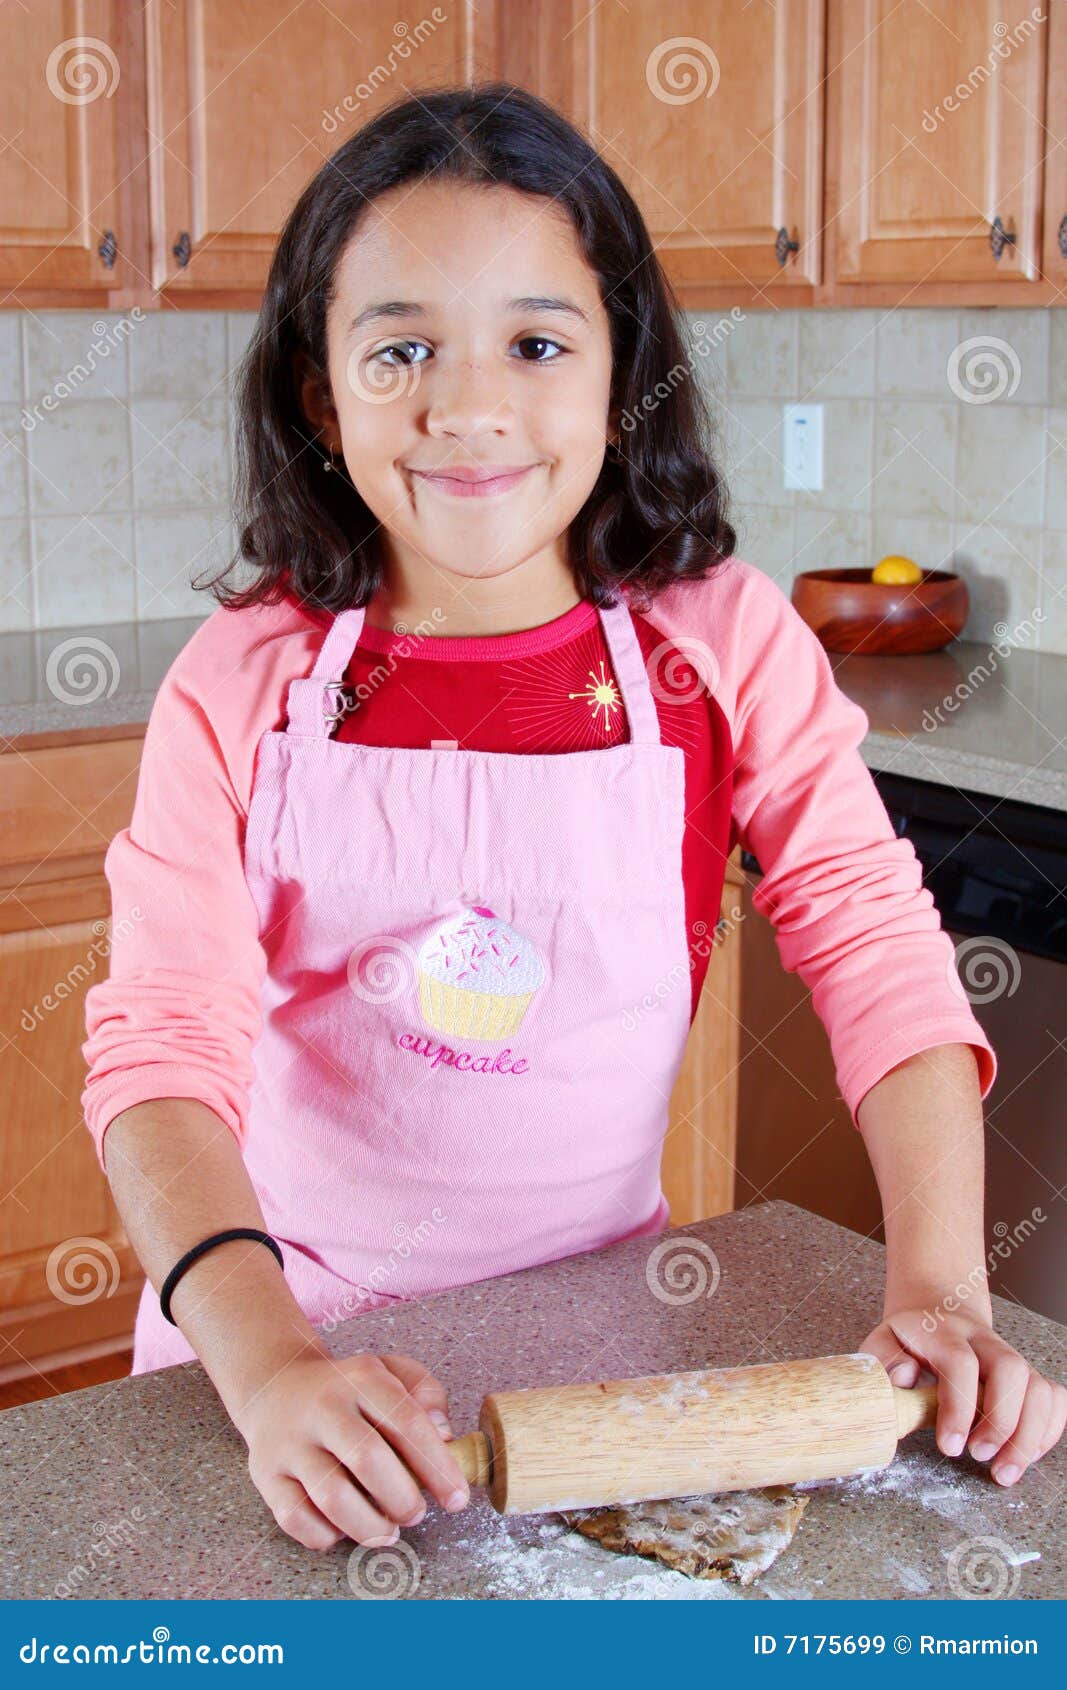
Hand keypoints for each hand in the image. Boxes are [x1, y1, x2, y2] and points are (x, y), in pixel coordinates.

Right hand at [234, 1349, 470, 1548]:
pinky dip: (326, 1535)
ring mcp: (291, 1442)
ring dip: (370, 1526)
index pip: (407, 1422)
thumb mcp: (390, 1371)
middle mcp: (323, 1406)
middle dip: (403, 1500)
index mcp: (362, 1378)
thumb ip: (426, 1393)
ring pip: (333, 1497)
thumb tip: (444, 1434)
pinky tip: (342, 1527)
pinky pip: (296, 1518)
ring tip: (387, 1530)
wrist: (275, 1383)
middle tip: (416, 1513)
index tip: (457, 1499)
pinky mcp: (266, 1474)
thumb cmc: (348, 1389)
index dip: (438, 1467)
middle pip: (369, 1461)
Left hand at [860, 1306, 1066, 1485]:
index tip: (950, 1446)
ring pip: (1039, 1387)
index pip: (960, 1362)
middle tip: (979, 1457)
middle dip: (1001, 1421)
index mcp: (944, 1331)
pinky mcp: (1028, 1375)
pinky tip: (1026, 1455)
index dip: (959, 1406)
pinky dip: (1047, 1430)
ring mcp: (1011, 1356)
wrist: (939, 1312)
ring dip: (1029, 1435)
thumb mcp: (883, 1341)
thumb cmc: (910, 1339)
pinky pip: (1054, 1398)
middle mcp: (984, 1341)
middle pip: (1011, 1369)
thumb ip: (884, 1359)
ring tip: (1004, 1471)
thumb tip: (903, 1380)